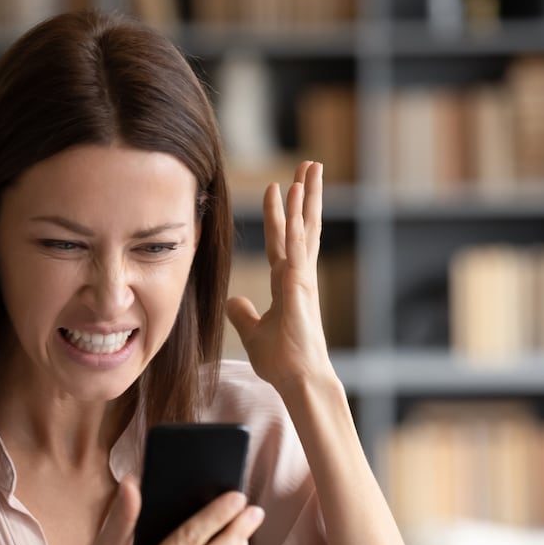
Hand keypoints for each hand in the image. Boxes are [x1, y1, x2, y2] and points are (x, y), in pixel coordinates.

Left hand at [226, 160, 335, 393]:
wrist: (299, 380)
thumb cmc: (283, 360)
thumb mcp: (254, 332)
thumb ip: (243, 313)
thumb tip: (233, 301)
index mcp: (288, 283)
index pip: (283, 240)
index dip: (282, 214)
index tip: (280, 188)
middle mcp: (298, 275)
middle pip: (303, 225)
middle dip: (305, 194)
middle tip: (310, 164)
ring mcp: (302, 278)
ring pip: (304, 228)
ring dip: (304, 197)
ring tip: (308, 168)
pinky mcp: (300, 285)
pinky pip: (296, 246)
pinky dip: (295, 221)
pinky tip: (296, 199)